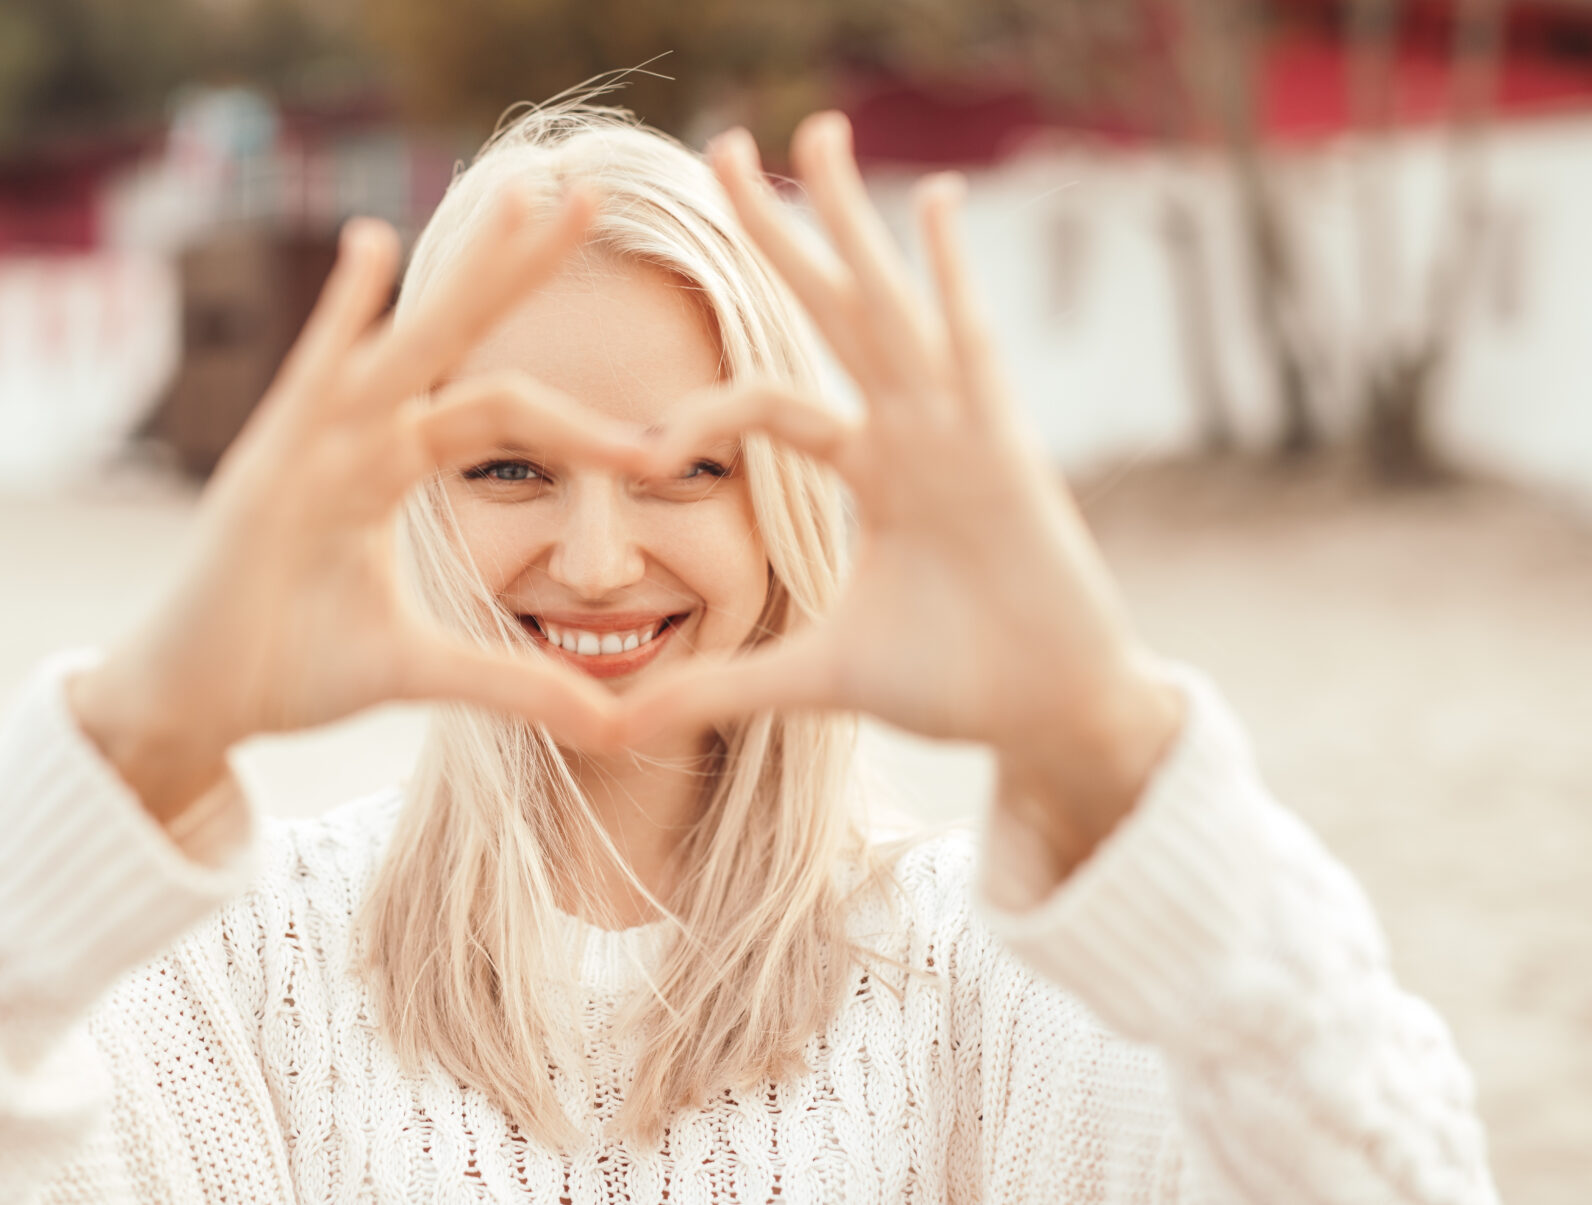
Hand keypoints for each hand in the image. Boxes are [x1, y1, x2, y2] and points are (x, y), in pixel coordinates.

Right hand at [72, 190, 641, 820]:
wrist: (194, 704)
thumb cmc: (288, 668)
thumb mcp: (423, 674)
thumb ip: (514, 685)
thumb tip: (615, 729)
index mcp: (394, 465)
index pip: (503, 411)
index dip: (583, 426)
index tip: (664, 455)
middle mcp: (359, 435)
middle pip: (459, 337)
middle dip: (523, 269)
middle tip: (595, 193)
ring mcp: (310, 443)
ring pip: (406, 344)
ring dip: (467, 274)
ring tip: (527, 202)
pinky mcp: (264, 469)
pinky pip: (311, 377)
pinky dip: (340, 315)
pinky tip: (372, 246)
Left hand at [623, 114, 1183, 875]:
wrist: (1047, 715)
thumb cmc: (953, 682)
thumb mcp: (814, 678)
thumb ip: (721, 686)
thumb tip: (616, 728)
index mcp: (871, 468)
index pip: (771, 400)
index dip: (700, 410)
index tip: (641, 453)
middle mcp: (911, 429)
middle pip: (829, 308)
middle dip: (779, 231)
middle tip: (721, 145)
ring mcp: (958, 429)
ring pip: (889, 304)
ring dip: (852, 220)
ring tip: (816, 130)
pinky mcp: (1002, 450)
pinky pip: (968, 347)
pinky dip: (953, 276)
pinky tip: (936, 201)